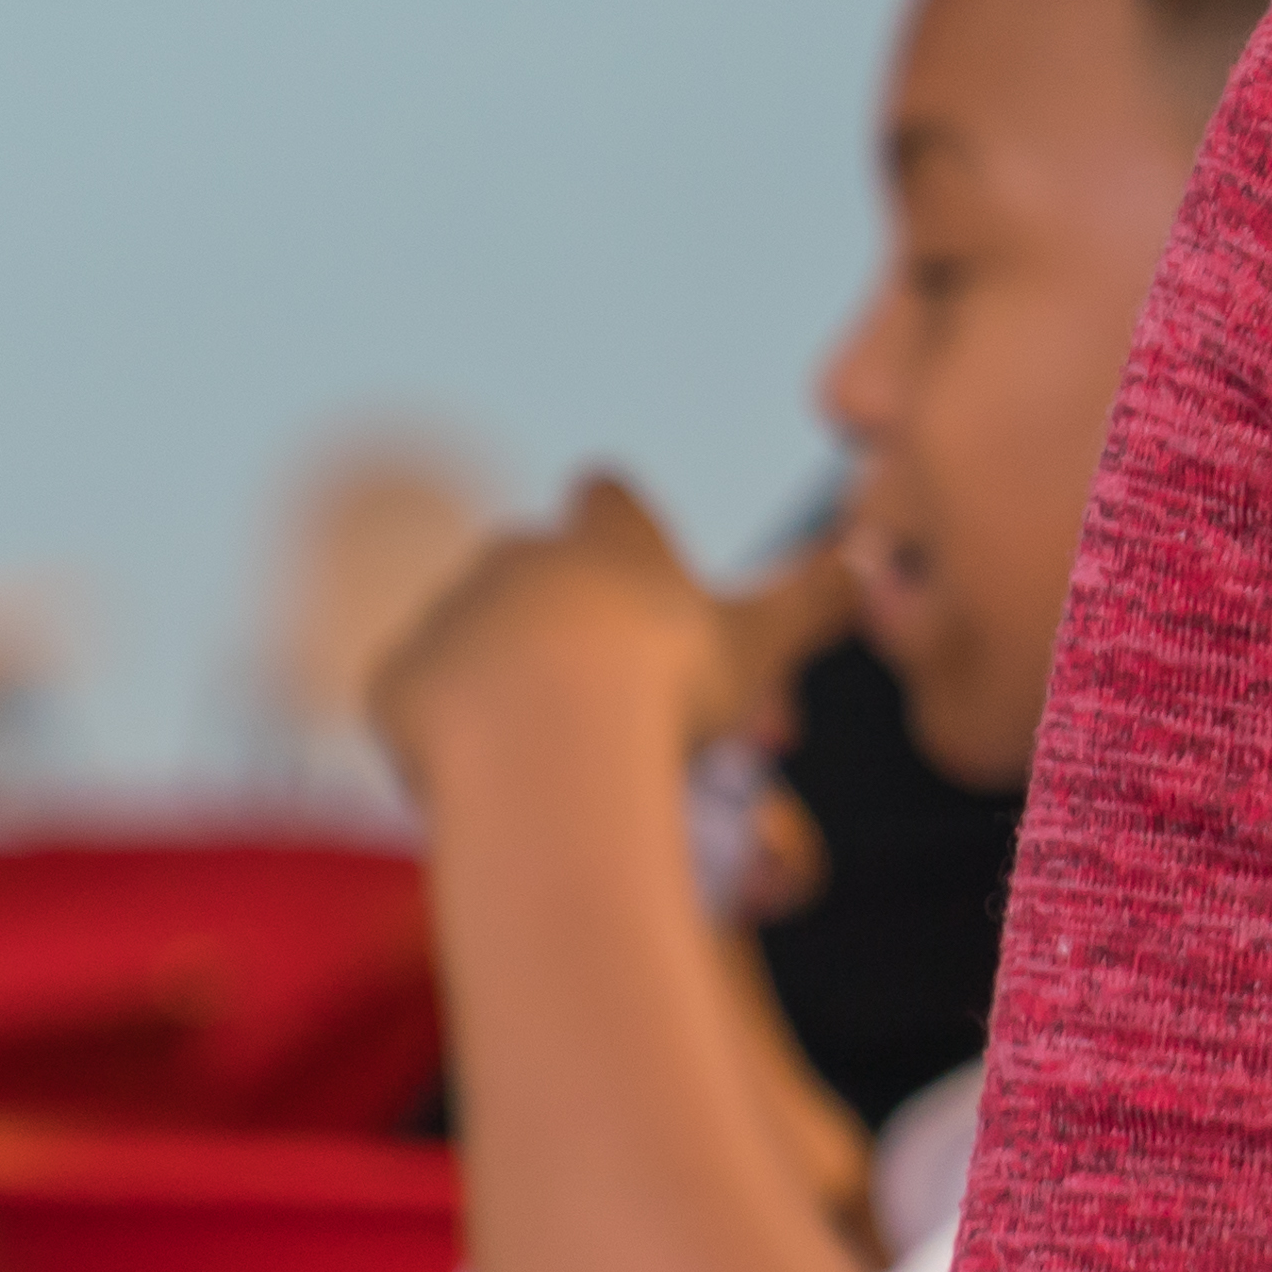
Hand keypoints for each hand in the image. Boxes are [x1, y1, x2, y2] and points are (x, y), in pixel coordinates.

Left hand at [371, 478, 850, 901]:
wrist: (542, 740)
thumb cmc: (668, 683)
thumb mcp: (765, 641)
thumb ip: (820, 595)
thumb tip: (876, 550)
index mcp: (607, 536)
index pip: (609, 499)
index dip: (624, 529)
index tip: (642, 572)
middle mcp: (518, 554)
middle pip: (537, 568)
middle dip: (569, 623)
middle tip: (619, 702)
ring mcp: (449, 610)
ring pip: (475, 633)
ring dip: (503, 676)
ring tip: (550, 749)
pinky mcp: (395, 675)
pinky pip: (418, 696)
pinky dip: (448, 728)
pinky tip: (490, 772)